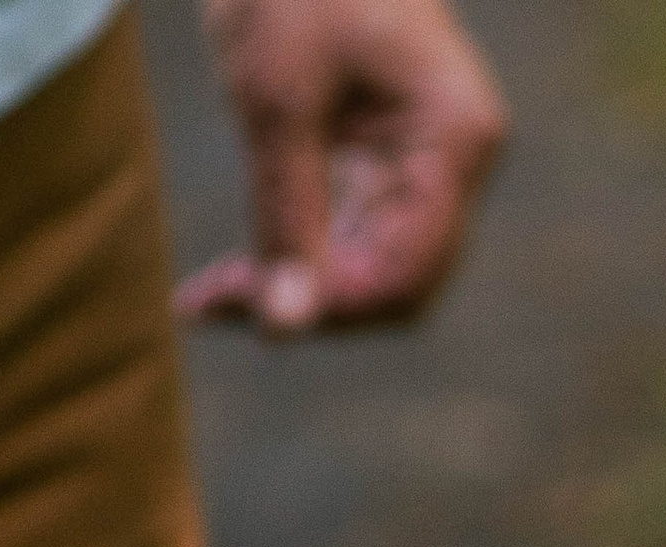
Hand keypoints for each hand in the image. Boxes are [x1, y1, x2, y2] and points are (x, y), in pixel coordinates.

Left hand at [176, 0, 507, 335]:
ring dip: (297, 286)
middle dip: (310, 304)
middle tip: (212, 302)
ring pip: (371, 267)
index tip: (243, 309)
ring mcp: (425, 156)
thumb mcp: (274, 97)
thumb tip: (286, 330)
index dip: (329, 308)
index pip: (405, 275)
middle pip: (395, 283)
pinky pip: (351, 232)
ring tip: (210, 293)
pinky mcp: (387, 151)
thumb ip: (285, 216)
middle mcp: (455, 158)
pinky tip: (233, 270)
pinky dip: (296, 253)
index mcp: (454, 139)